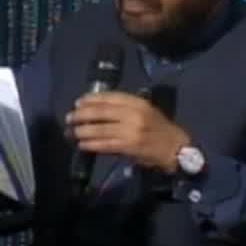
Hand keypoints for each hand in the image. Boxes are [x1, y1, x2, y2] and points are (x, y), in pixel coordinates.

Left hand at [66, 92, 191, 173]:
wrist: (175, 148)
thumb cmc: (158, 128)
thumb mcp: (145, 111)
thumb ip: (123, 109)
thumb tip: (95, 109)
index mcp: (137, 102)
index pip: (109, 97)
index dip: (91, 99)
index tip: (78, 102)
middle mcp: (133, 114)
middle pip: (101, 112)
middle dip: (82, 114)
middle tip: (70, 118)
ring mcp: (131, 131)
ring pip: (100, 129)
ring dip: (82, 131)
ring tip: (72, 132)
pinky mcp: (129, 146)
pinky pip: (105, 144)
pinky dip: (91, 144)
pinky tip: (82, 144)